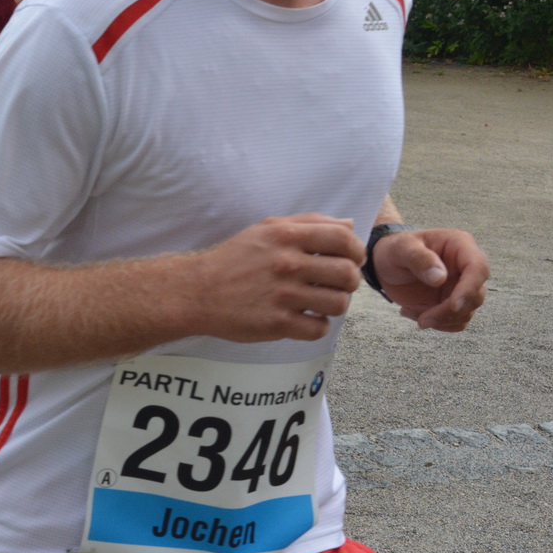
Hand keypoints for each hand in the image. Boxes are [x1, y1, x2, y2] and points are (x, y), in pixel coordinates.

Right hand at [189, 214, 364, 343]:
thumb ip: (309, 223)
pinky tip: (304, 318)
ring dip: (333, 304)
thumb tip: (349, 225)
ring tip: (317, 302)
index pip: (343, 240)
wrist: (197, 291)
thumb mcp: (266, 229)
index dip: (356, 251)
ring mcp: (282, 295)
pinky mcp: (276, 323)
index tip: (350, 259)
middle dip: (348, 281)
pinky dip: (316, 326)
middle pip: (348, 274)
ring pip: (338, 304)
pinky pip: (319, 329)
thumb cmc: (233, 259)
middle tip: (334, 284)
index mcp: (286, 237)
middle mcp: (286, 264)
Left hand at [372, 228, 488, 331]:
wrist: (387, 264)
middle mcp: (467, 268)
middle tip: (422, 319)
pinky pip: (456, 322)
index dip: (469, 289)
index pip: (478, 268)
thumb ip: (419, 259)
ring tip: (408, 311)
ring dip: (441, 320)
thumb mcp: (401, 249)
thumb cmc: (395, 250)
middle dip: (450, 312)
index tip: (453, 306)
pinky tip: (411, 312)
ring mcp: (462, 287)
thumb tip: (440, 278)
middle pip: (475, 296)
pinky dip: (436, 324)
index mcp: (460, 246)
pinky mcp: (453, 303)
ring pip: (467, 312)